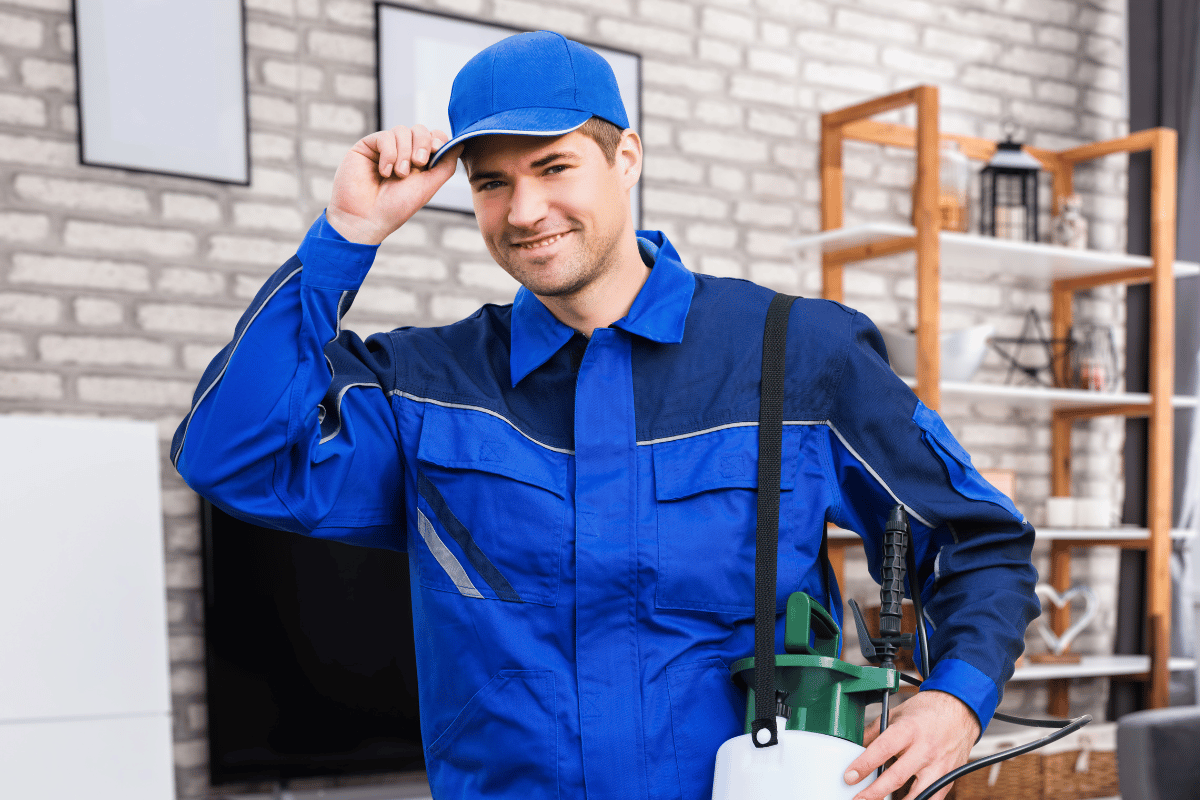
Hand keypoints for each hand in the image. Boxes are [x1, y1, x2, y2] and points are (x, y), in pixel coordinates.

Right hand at [326, 124, 463, 244]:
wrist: (366, 218)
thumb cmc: (396, 208)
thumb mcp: (428, 186)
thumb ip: (445, 165)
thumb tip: (461, 143)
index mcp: (419, 162)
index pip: (433, 138)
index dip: (438, 139)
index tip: (438, 149)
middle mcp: (402, 153)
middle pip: (420, 130)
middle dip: (423, 144)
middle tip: (418, 163)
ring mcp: (385, 148)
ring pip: (402, 130)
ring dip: (404, 152)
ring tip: (399, 174)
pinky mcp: (367, 146)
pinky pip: (384, 136)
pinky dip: (388, 154)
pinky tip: (385, 172)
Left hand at [843, 690, 978, 799]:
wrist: (960, 710)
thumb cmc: (927, 711)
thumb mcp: (897, 714)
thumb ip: (875, 731)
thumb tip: (856, 745)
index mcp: (909, 730)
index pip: (882, 750)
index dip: (864, 765)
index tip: (849, 777)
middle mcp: (925, 749)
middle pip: (897, 776)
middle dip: (874, 792)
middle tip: (858, 799)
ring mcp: (939, 766)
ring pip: (917, 794)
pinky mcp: (948, 778)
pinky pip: (933, 799)